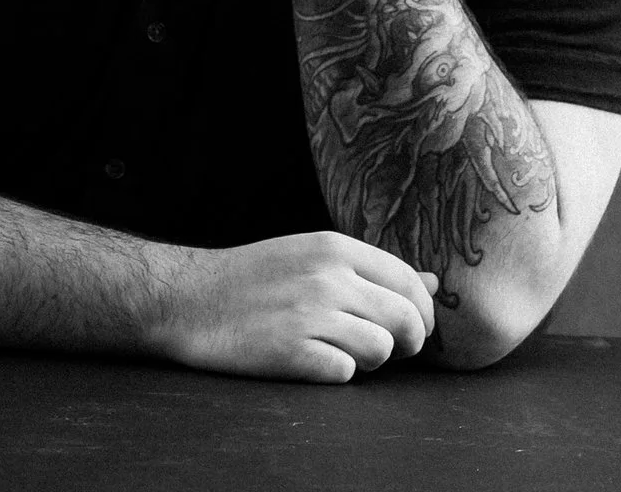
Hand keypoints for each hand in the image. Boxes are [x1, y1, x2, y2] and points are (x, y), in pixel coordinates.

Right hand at [149, 231, 439, 382]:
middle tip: (388, 349)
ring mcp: (310, 315)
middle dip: (407, 342)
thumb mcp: (312, 255)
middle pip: (406, 319)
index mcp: (334, 247)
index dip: (422, 311)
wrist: (187, 299)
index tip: (414, 327)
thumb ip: (371, 269)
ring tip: (341, 351)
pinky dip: (336, 373)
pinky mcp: (292, 352)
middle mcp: (327, 277)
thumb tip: (433, 284)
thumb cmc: (253, 277)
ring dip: (369, 360)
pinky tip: (313, 361)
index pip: (409, 281)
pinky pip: (345, 374)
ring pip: (381, 350)